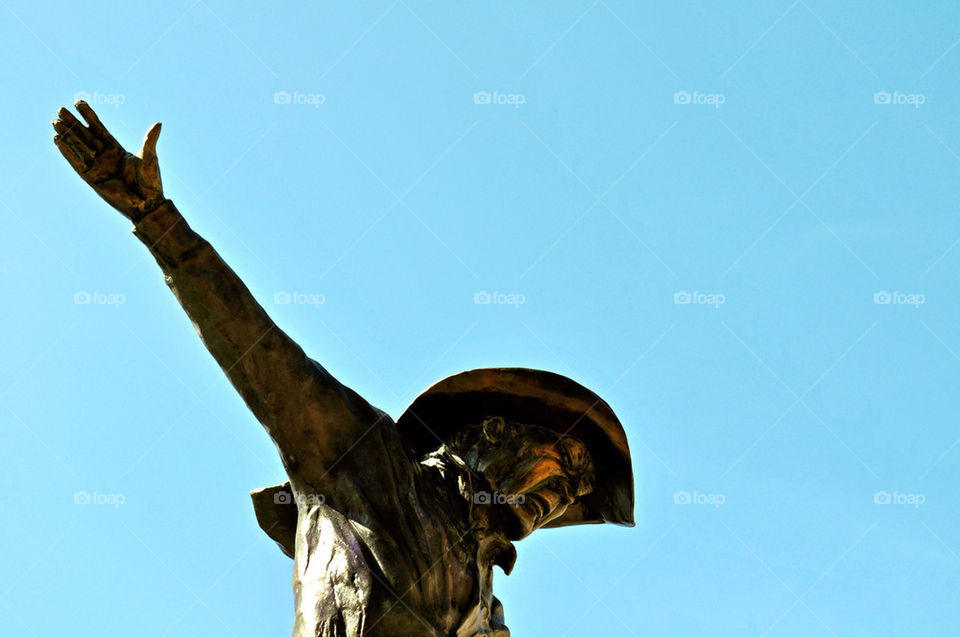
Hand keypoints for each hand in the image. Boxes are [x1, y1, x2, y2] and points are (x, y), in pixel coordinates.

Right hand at [53, 100, 163, 220]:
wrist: (147, 202)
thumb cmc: (150, 181)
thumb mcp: (150, 157)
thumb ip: (149, 139)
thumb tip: (158, 123)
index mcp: (117, 149)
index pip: (99, 129)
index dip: (89, 116)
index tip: (79, 102)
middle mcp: (104, 156)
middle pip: (85, 135)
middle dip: (73, 122)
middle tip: (61, 109)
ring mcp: (97, 166)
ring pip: (78, 146)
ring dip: (66, 134)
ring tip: (55, 121)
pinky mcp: (91, 178)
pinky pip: (75, 162)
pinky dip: (66, 151)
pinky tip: (57, 139)